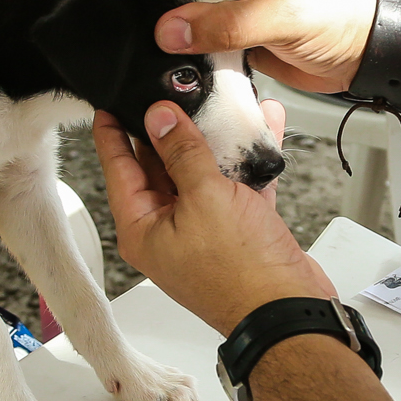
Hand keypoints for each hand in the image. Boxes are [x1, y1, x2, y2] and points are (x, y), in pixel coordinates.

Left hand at [94, 102, 334, 336]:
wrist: (288, 310)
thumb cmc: (241, 272)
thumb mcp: (205, 198)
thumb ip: (181, 153)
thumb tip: (160, 117)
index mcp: (143, 228)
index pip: (118, 168)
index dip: (113, 132)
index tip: (111, 100)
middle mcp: (168, 229)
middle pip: (159, 166)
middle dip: (169, 128)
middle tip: (171, 89)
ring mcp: (203, 229)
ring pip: (201, 172)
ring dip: (215, 139)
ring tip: (218, 101)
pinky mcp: (237, 230)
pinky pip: (236, 184)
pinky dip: (247, 159)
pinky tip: (263, 128)